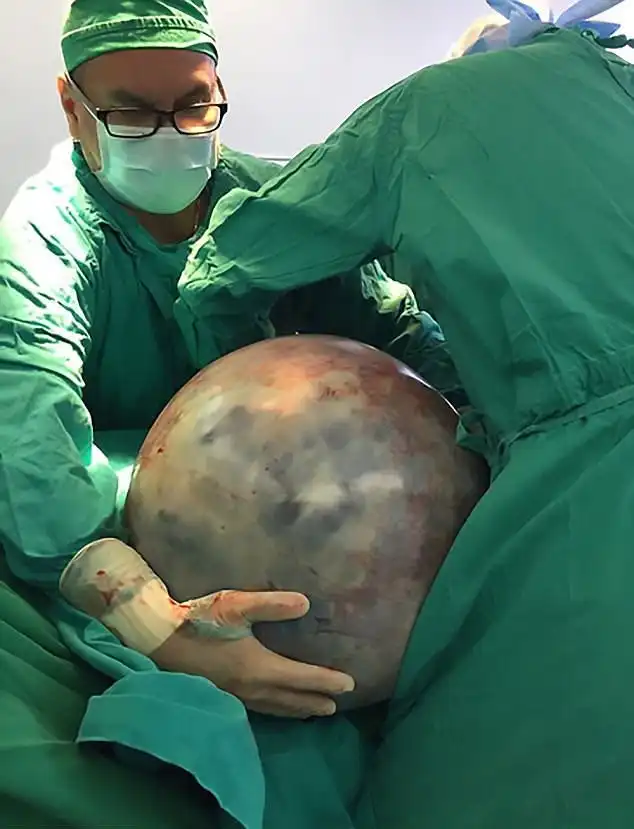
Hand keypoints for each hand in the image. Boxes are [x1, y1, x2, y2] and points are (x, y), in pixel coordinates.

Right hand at [59, 538, 354, 718]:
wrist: (157, 640)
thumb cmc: (198, 620)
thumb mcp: (236, 605)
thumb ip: (271, 604)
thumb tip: (306, 603)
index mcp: (259, 667)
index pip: (303, 677)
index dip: (327, 681)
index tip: (350, 684)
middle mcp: (251, 687)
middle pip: (291, 699)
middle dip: (315, 701)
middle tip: (337, 705)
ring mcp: (235, 695)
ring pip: (274, 707)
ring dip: (296, 709)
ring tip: (312, 712)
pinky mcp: (221, 695)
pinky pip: (258, 708)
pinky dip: (275, 709)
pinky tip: (271, 705)